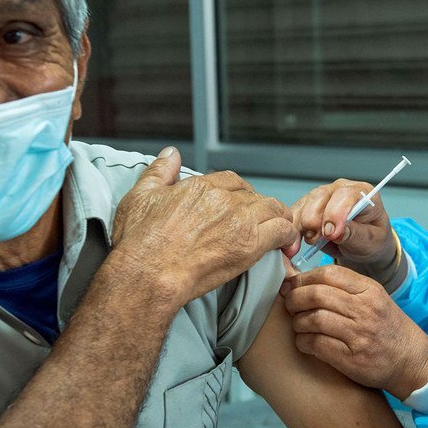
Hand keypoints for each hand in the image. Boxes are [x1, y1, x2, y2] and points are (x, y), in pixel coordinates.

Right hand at [110, 147, 298, 304]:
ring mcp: (240, 221)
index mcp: (201, 186)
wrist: (147, 274)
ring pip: (273, 210)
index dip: (238, 192)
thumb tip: (171, 153)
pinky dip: (288, 236)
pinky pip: (282, 231)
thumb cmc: (139, 242)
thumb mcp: (140, 196)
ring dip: (277, 219)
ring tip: (278, 232)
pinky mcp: (251, 245)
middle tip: (257, 223)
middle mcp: (224, 200)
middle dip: (258, 207)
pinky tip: (287, 245)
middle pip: (254, 195)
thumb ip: (160, 172)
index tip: (238, 204)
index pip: (232, 180)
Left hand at [280, 264, 427, 400]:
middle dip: (294, 299)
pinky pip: (316, 344)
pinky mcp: (352, 358)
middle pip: (316, 295)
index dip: (303, 279)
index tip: (292, 286)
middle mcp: (365, 309)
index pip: (328, 273)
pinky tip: (304, 342)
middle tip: (289, 305)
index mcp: (369, 290)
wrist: (412, 360)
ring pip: (313, 319)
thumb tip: (302, 281)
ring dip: (298, 322)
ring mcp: (359, 334)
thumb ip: (345, 288)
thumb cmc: (387, 327)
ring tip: (298, 325)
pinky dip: (303, 342)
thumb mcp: (374, 298)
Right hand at [291, 179, 395, 276]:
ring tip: (309, 243)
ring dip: (302, 225)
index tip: (332, 234)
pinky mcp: (308, 206)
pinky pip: (296, 213)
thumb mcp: (371, 242)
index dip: (336, 213)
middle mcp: (341, 189)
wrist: (362, 246)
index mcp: (363, 192)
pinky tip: (295, 242)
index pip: (347, 194)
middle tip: (315, 240)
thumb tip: (338, 232)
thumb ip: (356, 235)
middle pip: (321, 196)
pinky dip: (293, 228)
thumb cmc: (371, 240)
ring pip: (305, 203)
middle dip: (314, 218)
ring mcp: (323, 196)